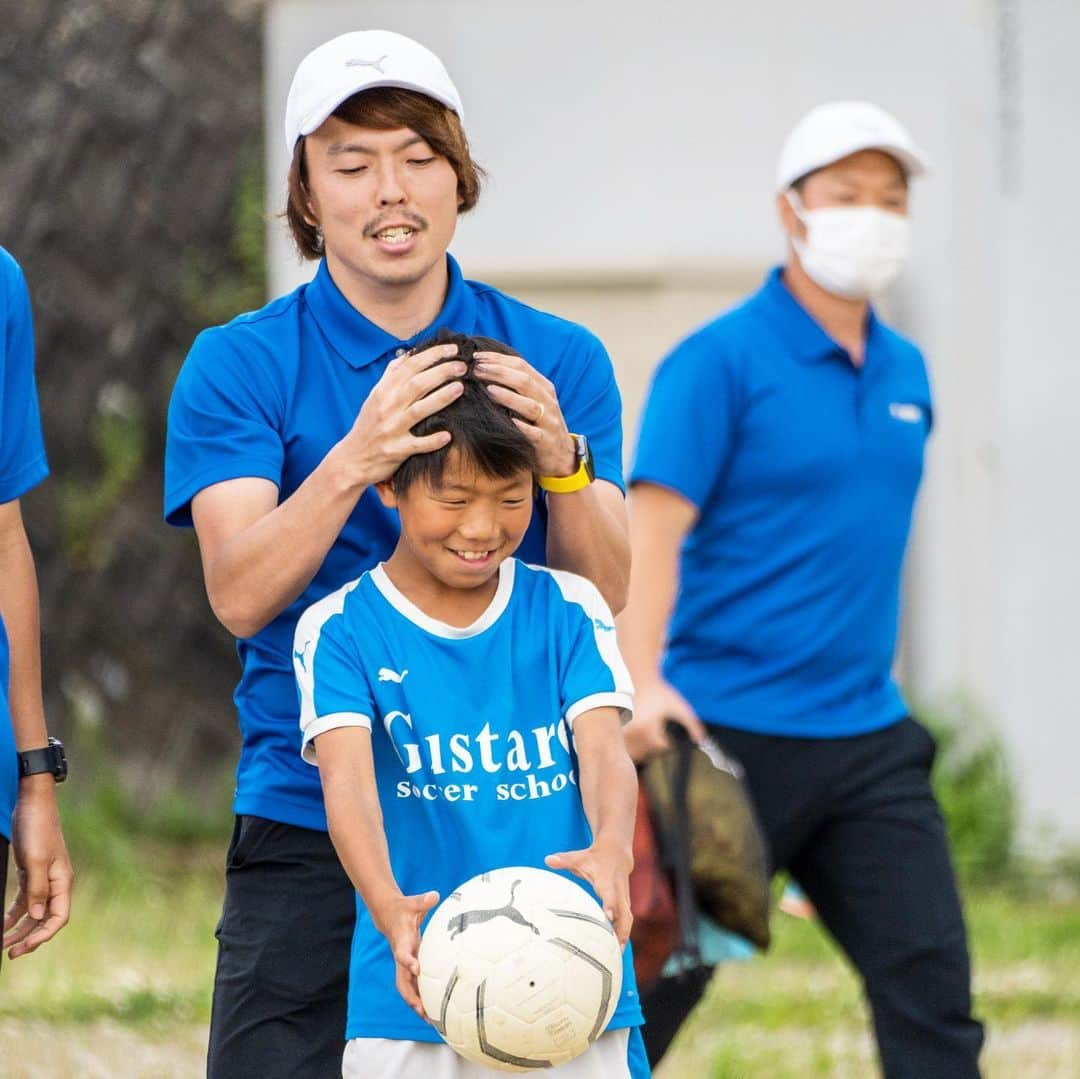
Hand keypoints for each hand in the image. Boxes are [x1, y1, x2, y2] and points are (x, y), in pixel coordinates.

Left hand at [4, 777, 73, 958]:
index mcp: (62, 880)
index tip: (23, 948)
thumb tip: (40, 918)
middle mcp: (56, 882)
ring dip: (19, 929)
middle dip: (29, 938)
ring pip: (34, 913)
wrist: (33, 804)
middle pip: (46, 919)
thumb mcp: (35, 861)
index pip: (59, 917)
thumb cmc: (38, 829)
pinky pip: (25, 901)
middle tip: (9, 953)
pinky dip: (13, 914)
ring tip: (2, 943)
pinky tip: (2, 924)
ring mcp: (44, 878)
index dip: (42, 936)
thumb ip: (37, 890)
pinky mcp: (32, 873)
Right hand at [341, 343, 466, 486]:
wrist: (352, 458)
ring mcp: (392, 429)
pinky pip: (417, 445)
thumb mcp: (374, 397)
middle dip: (441, 372)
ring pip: (418, 410)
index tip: (452, 349)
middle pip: (417, 384)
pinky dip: (432, 440)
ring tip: (460, 388)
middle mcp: (387, 407)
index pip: (409, 366)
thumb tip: (406, 355)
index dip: (432, 355)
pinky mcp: (396, 450)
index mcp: (384, 391)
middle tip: (463, 366)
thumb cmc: (368, 425)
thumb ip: (390, 376)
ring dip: (440, 398)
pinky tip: (447, 435)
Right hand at [373, 890, 439, 1019]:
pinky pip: (414, 985)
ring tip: (430, 1020)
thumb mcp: (412, 903)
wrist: (388, 914)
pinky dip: (421, 997)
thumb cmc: (403, 910)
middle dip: (411, 997)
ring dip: (416, 1003)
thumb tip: (434, 895)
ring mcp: (404, 964)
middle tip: (423, 1011)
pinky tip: (433, 1009)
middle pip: (402, 981)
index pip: (402, 954)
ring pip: (407, 988)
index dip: (408, 962)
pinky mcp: (409, 966)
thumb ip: (423, 901)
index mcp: (402, 942)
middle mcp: (401, 956)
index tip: (417, 969)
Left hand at [473, 352, 576, 476]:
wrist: (561, 455)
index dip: (498, 359)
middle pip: (524, 381)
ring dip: (509, 397)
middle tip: (477, 370)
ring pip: (530, 405)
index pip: (521, 365)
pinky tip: (510, 422)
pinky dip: (523, 427)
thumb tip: (485, 368)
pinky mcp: (547, 442)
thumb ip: (515, 386)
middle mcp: (547, 401)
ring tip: (489, 390)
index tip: (476, 357)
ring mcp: (549, 422)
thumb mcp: (532, 400)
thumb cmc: (539, 425)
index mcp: (543, 387)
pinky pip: (535, 434)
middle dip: (499, 373)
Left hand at [546, 837, 632, 946]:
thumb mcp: (579, 857)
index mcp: (606, 880)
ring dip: (624, 935)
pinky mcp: (625, 902)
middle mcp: (617, 890)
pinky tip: (617, 948)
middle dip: (621, 929)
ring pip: (627, 918)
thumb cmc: (594, 857)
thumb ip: (563, 860)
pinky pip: (626, 920)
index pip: (609, 893)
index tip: (608, 917)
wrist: (617, 852)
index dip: (609, 904)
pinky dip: (623, 933)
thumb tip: (547, 859)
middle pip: (624, 912)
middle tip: (616, 948)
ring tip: (617, 954)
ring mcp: (623, 897)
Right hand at [622, 679, 705, 763]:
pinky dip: (633, 746)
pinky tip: (637, 732)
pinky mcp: (617, 731)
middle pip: (648, 752)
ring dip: (644, 748)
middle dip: (655, 745)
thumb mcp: (679, 706)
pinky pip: (626, 749)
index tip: (665, 729)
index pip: (661, 747)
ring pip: (636, 752)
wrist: (637, 679)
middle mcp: (632, 732)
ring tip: (646, 731)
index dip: (667, 740)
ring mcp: (622, 732)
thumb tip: (700, 741)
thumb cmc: (660, 693)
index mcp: (647, 727)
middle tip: (655, 728)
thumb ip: (692, 724)